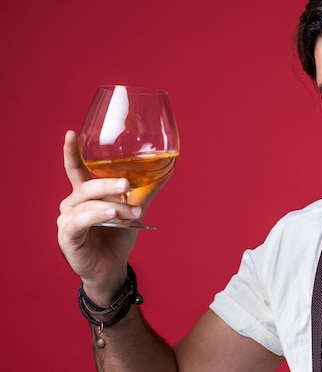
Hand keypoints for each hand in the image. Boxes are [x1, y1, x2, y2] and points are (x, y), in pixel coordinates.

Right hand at [57, 130, 167, 303]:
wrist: (112, 267)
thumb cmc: (118, 236)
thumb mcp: (134, 208)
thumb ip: (146, 190)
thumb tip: (168, 168)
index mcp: (86, 193)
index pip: (76, 168)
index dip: (72, 151)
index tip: (71, 133)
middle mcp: (72, 202)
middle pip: (87, 185)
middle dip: (108, 183)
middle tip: (127, 184)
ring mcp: (67, 219)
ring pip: (88, 203)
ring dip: (112, 206)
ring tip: (130, 211)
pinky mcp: (67, 236)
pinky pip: (80, 221)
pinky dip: (96, 216)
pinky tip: (110, 215)